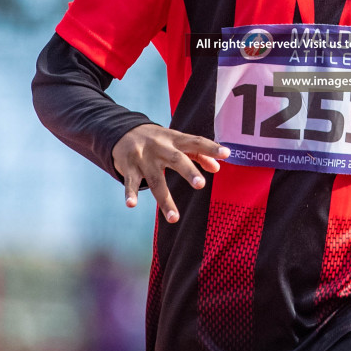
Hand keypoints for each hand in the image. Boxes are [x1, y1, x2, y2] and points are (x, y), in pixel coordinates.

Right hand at [112, 124, 228, 223]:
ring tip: (174, 219)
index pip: (196, 142)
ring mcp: (143, 158)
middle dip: (188, 171)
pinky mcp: (129, 167)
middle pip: (176, 159)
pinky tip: (131, 204)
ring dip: (165, 200)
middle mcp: (160, 147)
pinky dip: (130, 193)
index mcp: (175, 139)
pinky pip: (130, 182)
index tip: (227, 154)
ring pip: (155, 180)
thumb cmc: (158, 140)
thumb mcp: (177, 142)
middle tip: (200, 185)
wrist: (123, 132)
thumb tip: (217, 169)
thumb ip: (198, 154)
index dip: (211, 147)